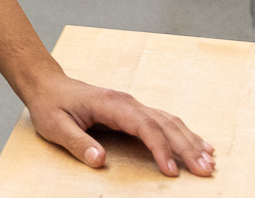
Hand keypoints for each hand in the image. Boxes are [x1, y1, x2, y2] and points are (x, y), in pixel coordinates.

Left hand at [24, 71, 214, 176]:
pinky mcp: (133, 111)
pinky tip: (199, 145)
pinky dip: (184, 134)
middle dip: (186, 147)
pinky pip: (164, 122)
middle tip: (205, 170)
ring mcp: (132, 105)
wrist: (46, 84)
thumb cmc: (50, 105)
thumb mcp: (55, 126)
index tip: (171, 171)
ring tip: (208, 163)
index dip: (160, 148)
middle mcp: (127, 102)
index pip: (144, 126)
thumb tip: (99, 160)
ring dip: (190, 141)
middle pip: (164, 124)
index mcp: (110, 104)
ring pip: (169, 121)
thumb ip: (77, 142)